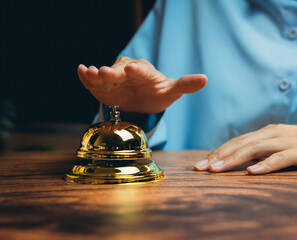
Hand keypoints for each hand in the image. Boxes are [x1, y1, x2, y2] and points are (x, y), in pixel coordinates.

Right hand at [77, 56, 206, 112]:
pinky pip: (93, 80)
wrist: (141, 101)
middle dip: (114, 73)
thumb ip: (185, 85)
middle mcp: (128, 72)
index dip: (137, 70)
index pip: (141, 70)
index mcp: (145, 72)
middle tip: (106, 74)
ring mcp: (114, 78)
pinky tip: (81, 71)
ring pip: (104, 75)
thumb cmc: (157, 94)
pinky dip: (86, 76)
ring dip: (97, 74)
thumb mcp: (172, 92)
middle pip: (120, 71)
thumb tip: (205, 79)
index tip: (133, 70)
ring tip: (90, 73)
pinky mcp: (102, 86)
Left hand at [194, 124, 296, 173]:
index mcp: (262, 133)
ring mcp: (284, 141)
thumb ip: (256, 152)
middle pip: (239, 144)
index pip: (235, 142)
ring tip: (217, 169)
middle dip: (218, 156)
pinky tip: (250, 173)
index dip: (217, 152)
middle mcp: (269, 134)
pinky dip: (264, 165)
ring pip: (254, 149)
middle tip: (200, 168)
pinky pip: (279, 159)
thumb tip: (234, 162)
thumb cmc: (296, 145)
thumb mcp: (273, 146)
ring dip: (233, 159)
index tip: (200, 164)